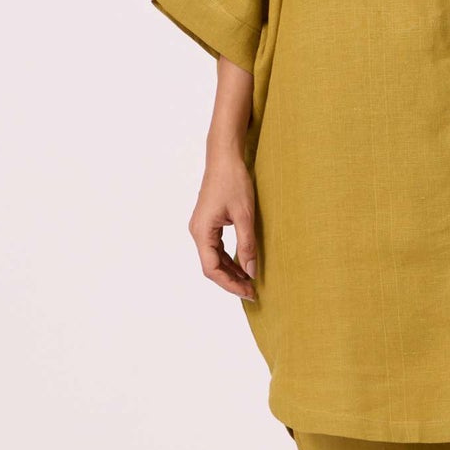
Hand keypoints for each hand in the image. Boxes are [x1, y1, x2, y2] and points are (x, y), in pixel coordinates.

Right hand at [189, 153, 258, 300]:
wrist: (224, 158)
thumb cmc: (233, 182)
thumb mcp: (244, 216)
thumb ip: (247, 245)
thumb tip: (251, 271)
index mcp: (202, 232)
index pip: (211, 269)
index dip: (230, 284)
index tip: (248, 292)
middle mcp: (197, 232)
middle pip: (211, 266)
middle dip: (231, 280)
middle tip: (252, 291)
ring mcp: (201, 227)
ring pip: (213, 258)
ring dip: (230, 270)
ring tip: (249, 281)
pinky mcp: (208, 222)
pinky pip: (215, 247)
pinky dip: (228, 258)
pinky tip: (242, 264)